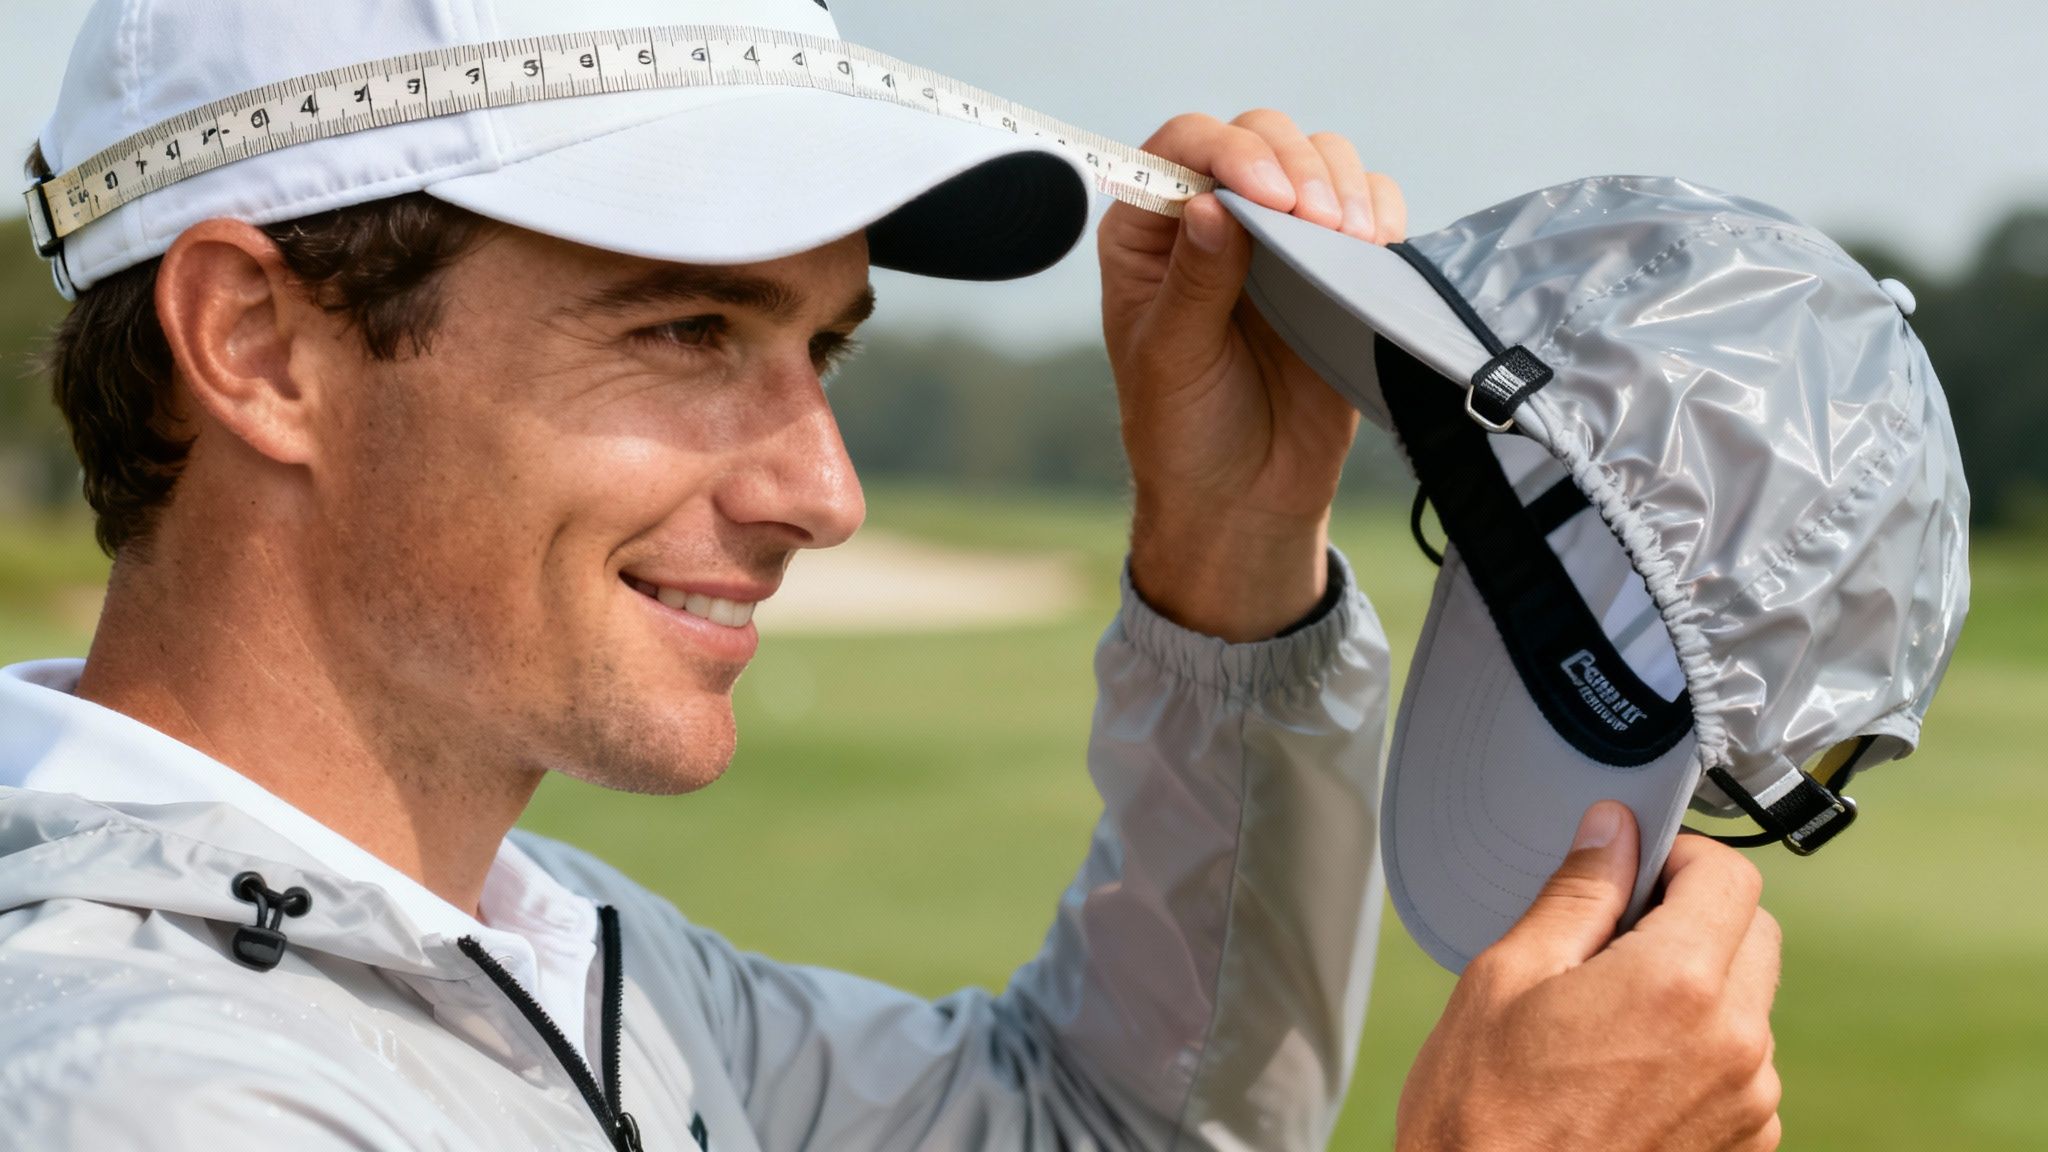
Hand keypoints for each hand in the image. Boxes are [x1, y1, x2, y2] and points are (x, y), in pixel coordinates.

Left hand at [1099, 111, 1405, 640]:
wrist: (1245, 498)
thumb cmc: (1185, 433)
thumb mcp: (1173, 360)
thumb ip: (1194, 282)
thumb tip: (1213, 204)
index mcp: (1150, 233)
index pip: (1185, 147)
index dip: (1230, 152)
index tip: (1270, 196)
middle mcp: (1213, 219)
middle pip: (1260, 135)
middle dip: (1296, 164)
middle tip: (1319, 222)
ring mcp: (1278, 238)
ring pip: (1320, 160)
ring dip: (1343, 183)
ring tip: (1353, 237)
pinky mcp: (1334, 264)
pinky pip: (1367, 206)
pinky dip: (1380, 209)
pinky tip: (1377, 244)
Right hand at [1396, 803, 1783, 1151]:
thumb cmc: (1483, 1118)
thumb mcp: (1506, 979)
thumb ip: (1576, 895)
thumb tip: (1612, 834)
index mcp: (1675, 986)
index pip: (1728, 877)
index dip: (1680, 856)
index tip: (1637, 868)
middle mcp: (1733, 1044)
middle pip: (1753, 934)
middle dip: (1695, 917)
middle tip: (1616, 938)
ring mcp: (1747, 1104)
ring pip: (1748, 1004)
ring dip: (1698, 989)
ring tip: (1607, 1021)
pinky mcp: (1743, 1147)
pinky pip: (1741, 1068)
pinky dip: (1698, 1052)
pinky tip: (1624, 1071)